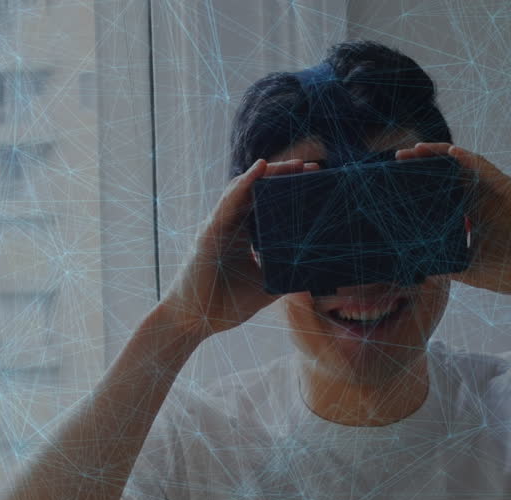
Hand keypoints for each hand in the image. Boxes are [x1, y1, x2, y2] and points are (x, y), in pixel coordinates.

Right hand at [158, 158, 319, 337]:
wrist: (194, 323)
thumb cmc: (224, 306)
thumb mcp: (265, 286)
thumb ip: (285, 273)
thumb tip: (316, 269)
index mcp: (244, 236)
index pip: (268, 205)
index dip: (289, 191)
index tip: (316, 181)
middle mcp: (231, 226)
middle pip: (258, 191)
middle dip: (284, 176)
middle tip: (313, 167)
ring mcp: (219, 226)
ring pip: (244, 189)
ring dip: (269, 173)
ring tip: (295, 165)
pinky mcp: (210, 232)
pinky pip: (228, 202)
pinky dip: (244, 184)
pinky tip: (259, 170)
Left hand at [396, 142, 510, 300]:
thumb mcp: (472, 270)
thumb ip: (447, 264)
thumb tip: (417, 266)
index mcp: (477, 214)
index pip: (444, 191)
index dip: (422, 182)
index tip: (396, 178)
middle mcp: (488, 199)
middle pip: (452, 174)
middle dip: (426, 162)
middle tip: (399, 156)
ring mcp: (503, 194)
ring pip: (469, 166)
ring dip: (443, 154)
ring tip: (418, 149)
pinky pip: (490, 171)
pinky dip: (470, 160)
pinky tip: (452, 153)